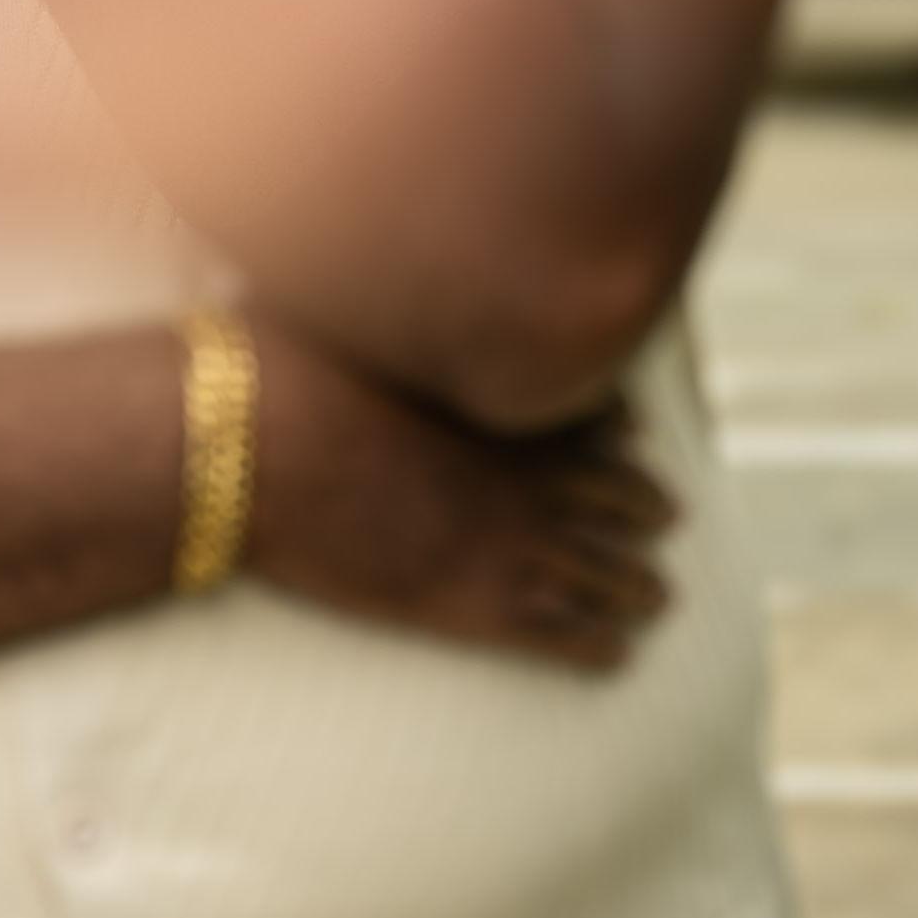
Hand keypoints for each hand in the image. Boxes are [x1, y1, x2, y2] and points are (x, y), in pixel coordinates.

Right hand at [241, 322, 680, 679]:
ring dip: (637, 585)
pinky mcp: (466, 608)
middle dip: (645, 509)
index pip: (582, 415)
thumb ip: (366, 299)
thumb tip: (349, 262)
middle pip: (610, 497)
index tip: (637, 431)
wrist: (245, 457)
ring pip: (599, 573)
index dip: (617, 427)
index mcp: (491, 403)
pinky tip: (616, 656)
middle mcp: (515, 475)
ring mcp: (498, 545)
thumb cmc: (278, 374)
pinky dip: (596, 646)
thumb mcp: (333, 312)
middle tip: (673, 516)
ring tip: (661, 597)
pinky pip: (557, 635)